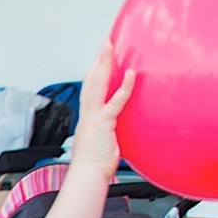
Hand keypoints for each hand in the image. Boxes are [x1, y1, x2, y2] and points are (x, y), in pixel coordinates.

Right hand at [74, 41, 133, 182]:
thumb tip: (112, 127)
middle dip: (97, 61)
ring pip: (97, 85)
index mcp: (87, 116)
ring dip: (103, 64)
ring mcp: (94, 116)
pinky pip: (115, 102)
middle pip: (91, 80)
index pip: (90, 88)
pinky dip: (123, 87)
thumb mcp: (100, 140)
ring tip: (109, 47)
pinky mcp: (103, 123)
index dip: (94, 71)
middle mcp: (88, 113)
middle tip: (104, 43)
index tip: (100, 58)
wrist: (87, 174)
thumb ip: (106, 128)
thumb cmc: (93, 162)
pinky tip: (130, 74)